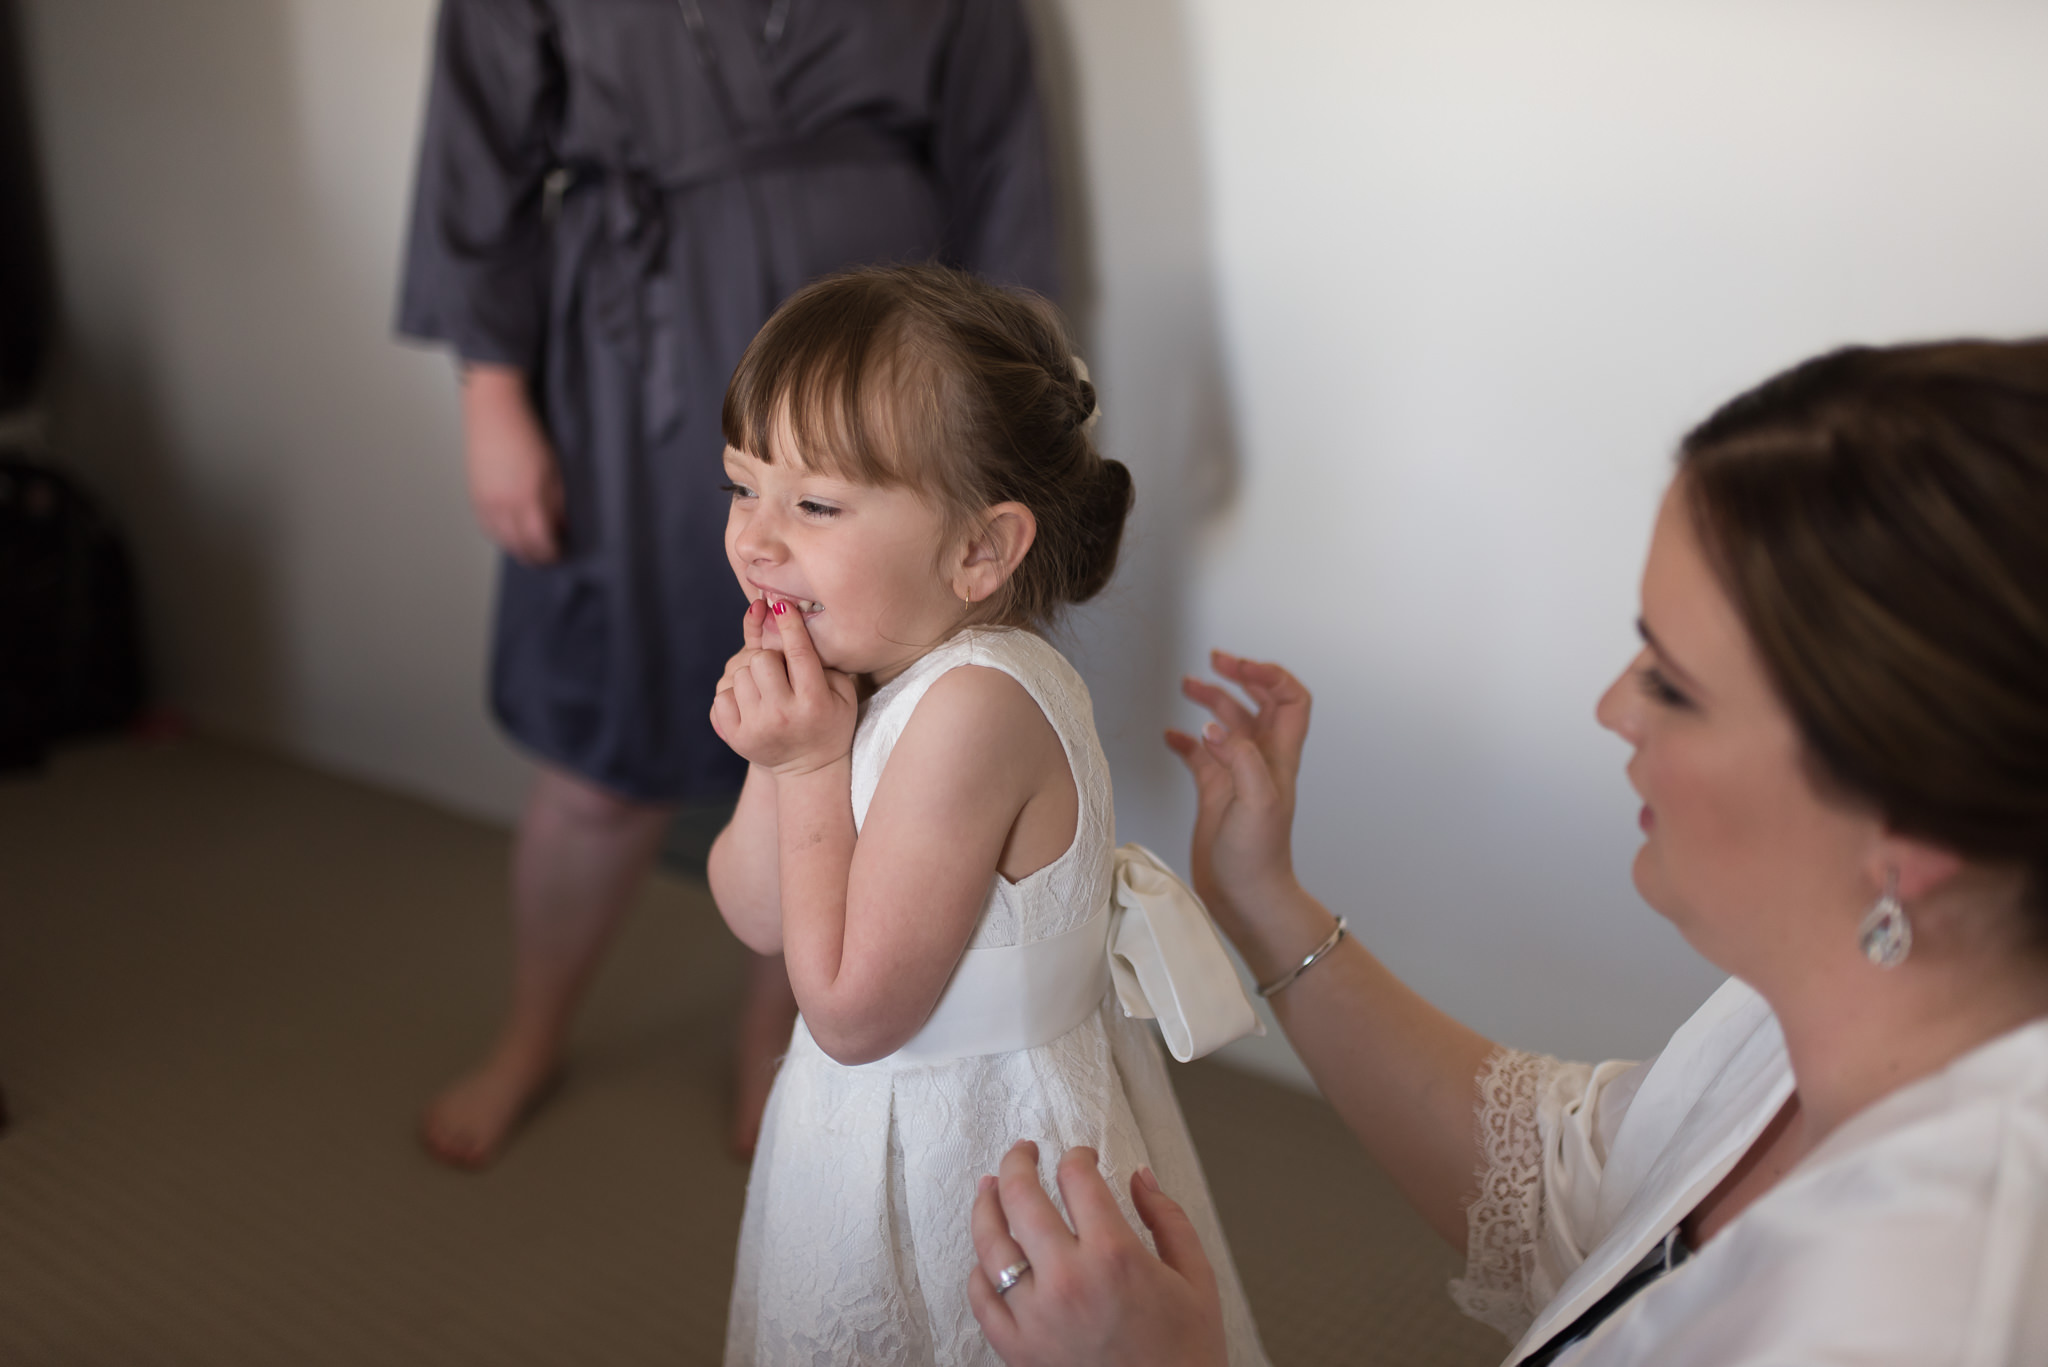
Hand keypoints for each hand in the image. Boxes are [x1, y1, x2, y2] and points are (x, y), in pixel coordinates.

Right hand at [461, 364, 562, 563]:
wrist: (494, 410)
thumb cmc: (527, 433)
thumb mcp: (554, 470)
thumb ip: (559, 503)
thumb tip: (562, 527)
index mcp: (526, 499)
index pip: (540, 542)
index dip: (552, 553)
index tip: (561, 552)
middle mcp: (502, 505)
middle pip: (519, 547)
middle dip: (536, 556)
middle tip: (549, 556)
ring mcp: (485, 502)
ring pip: (501, 540)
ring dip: (518, 548)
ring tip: (532, 548)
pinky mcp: (474, 496)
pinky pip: (487, 527)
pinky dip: (501, 536)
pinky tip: (511, 533)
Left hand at [709, 599, 857, 776]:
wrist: (809, 769)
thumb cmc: (829, 721)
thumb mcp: (840, 691)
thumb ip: (823, 658)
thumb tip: (788, 620)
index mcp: (814, 702)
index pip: (799, 653)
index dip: (789, 625)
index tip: (781, 605)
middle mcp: (783, 715)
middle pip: (761, 659)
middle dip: (769, 657)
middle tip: (779, 670)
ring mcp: (756, 727)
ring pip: (739, 674)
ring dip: (751, 675)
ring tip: (766, 689)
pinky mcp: (736, 737)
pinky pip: (721, 696)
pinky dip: (734, 694)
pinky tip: (751, 702)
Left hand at [968, 1143, 1226, 1366]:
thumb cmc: (1185, 1355)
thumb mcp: (1197, 1278)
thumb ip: (1167, 1218)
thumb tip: (1140, 1176)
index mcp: (1114, 1255)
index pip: (1077, 1178)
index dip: (1077, 1155)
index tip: (1081, 1155)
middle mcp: (1068, 1279)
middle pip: (1021, 1197)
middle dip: (1018, 1162)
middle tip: (1023, 1151)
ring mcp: (1036, 1315)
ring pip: (990, 1243)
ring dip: (985, 1205)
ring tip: (989, 1187)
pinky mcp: (1018, 1349)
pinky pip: (981, 1299)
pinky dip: (979, 1271)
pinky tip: (988, 1257)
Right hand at [1164, 651, 1311, 939]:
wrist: (1246, 898)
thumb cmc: (1258, 859)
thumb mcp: (1257, 803)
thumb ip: (1240, 759)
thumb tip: (1216, 726)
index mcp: (1278, 757)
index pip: (1290, 699)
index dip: (1270, 676)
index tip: (1239, 666)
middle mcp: (1260, 761)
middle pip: (1259, 704)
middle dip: (1240, 677)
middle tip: (1216, 660)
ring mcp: (1237, 776)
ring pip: (1227, 725)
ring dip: (1211, 701)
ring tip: (1188, 684)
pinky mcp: (1215, 793)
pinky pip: (1201, 756)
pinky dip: (1186, 741)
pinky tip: (1171, 737)